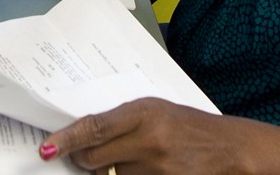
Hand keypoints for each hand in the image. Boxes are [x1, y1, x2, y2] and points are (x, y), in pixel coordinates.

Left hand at [38, 98, 279, 173]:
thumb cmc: (190, 125)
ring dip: (112, 173)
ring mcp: (158, 169)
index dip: (66, 140)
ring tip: (136, 161)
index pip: (94, 127)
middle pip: (94, 159)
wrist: (233, 149)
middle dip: (83, 161)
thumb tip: (83, 136)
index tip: (47, 148)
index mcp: (144, 113)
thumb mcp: (156, 111)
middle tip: (86, 157)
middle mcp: (149, 140)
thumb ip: (121, 121)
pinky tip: (145, 170)